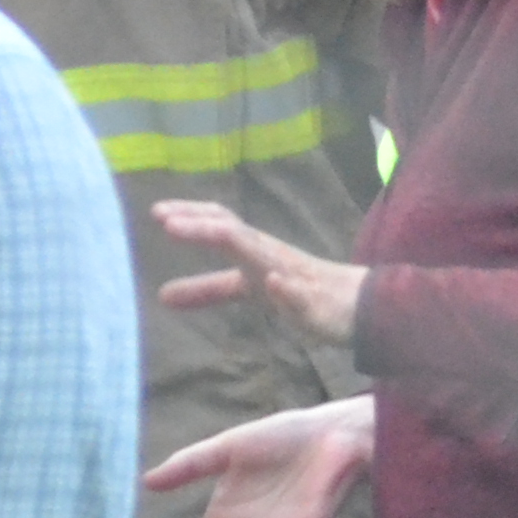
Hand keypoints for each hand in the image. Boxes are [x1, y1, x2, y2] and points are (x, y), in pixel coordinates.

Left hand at [155, 200, 368, 343]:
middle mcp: (272, 255)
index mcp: (255, 250)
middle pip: (235, 231)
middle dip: (202, 223)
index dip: (191, 216)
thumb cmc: (300, 290)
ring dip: (236, 243)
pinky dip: (288, 288)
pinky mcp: (317, 303)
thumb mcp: (246, 289)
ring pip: (265, 255)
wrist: (359, 305)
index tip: (157, 211)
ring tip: (210, 234)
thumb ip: (208, 290)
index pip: (222, 224)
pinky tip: (275, 283)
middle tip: (163, 217)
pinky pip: (303, 294)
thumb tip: (161, 294)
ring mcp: (295, 277)